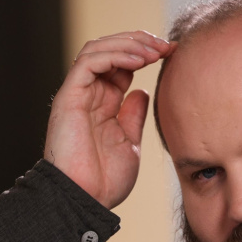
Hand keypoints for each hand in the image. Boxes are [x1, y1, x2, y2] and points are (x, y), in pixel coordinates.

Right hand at [44, 31, 174, 208]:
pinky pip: (88, 62)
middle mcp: (89, 95)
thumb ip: (134, 115)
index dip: (146, 53)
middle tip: (166, 46)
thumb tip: (143, 91)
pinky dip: (114, 55)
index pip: (122, 65)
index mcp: (103, 104)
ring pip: (98, 49)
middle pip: (111, 50)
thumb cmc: (105, 180)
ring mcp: (78, 94)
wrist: (85, 199)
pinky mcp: (69, 96)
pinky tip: (139, 60)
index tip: (173, 53)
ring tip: (155, 50)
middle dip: (140, 42)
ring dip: (129, 44)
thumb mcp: (130, 142)